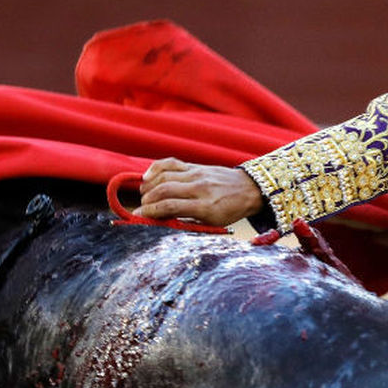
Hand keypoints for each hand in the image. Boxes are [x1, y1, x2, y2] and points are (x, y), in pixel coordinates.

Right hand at [138, 158, 264, 226]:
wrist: (248, 189)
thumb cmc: (230, 211)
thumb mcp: (212, 223)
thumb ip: (188, 222)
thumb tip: (160, 222)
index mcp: (205, 207)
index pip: (170, 207)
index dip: (150, 212)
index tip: (139, 216)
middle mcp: (199, 188)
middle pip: (163, 190)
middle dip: (147, 200)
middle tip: (142, 208)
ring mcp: (196, 174)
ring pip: (163, 176)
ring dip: (148, 187)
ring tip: (144, 196)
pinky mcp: (194, 166)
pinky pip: (170, 163)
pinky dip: (155, 169)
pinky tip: (147, 177)